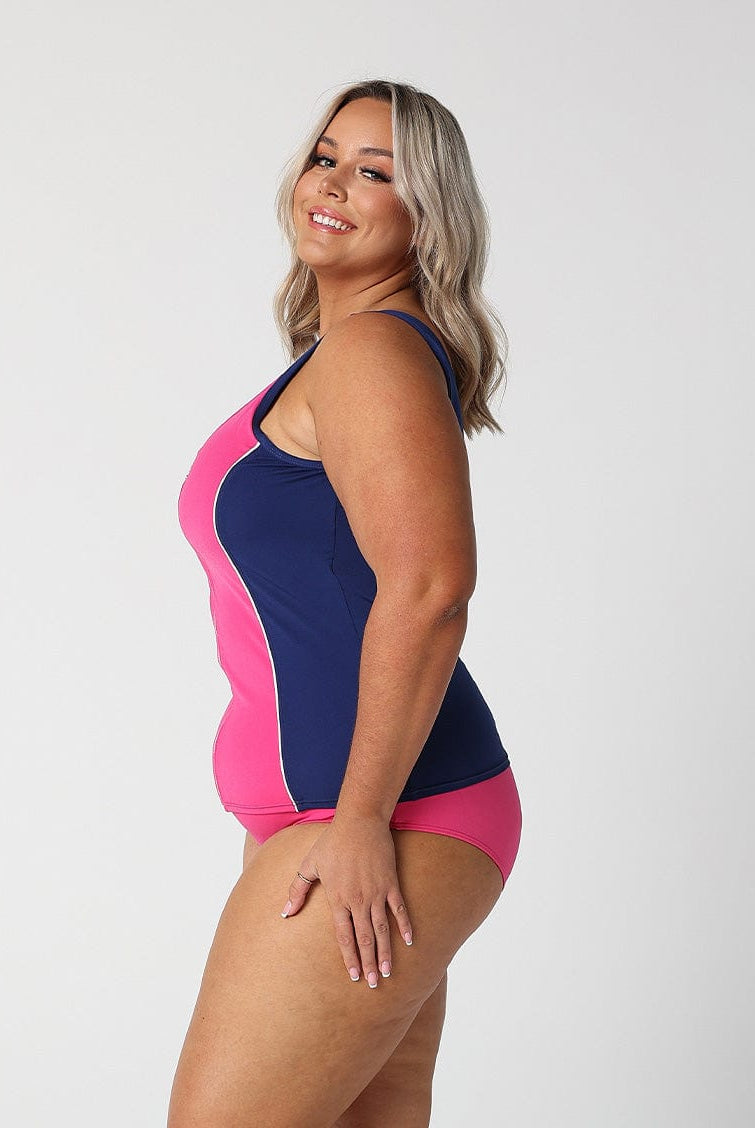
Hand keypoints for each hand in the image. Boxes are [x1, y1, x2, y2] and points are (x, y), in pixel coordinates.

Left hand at [280, 815, 413, 988]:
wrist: (359, 821)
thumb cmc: (332, 842)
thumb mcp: (310, 864)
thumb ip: (297, 890)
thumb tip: (285, 913)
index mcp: (338, 898)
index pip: (344, 935)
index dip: (349, 957)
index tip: (353, 975)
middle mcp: (358, 899)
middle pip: (364, 937)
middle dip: (369, 962)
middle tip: (373, 984)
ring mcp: (376, 892)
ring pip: (382, 929)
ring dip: (386, 951)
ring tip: (388, 972)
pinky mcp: (391, 882)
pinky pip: (399, 908)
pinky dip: (405, 925)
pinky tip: (409, 941)